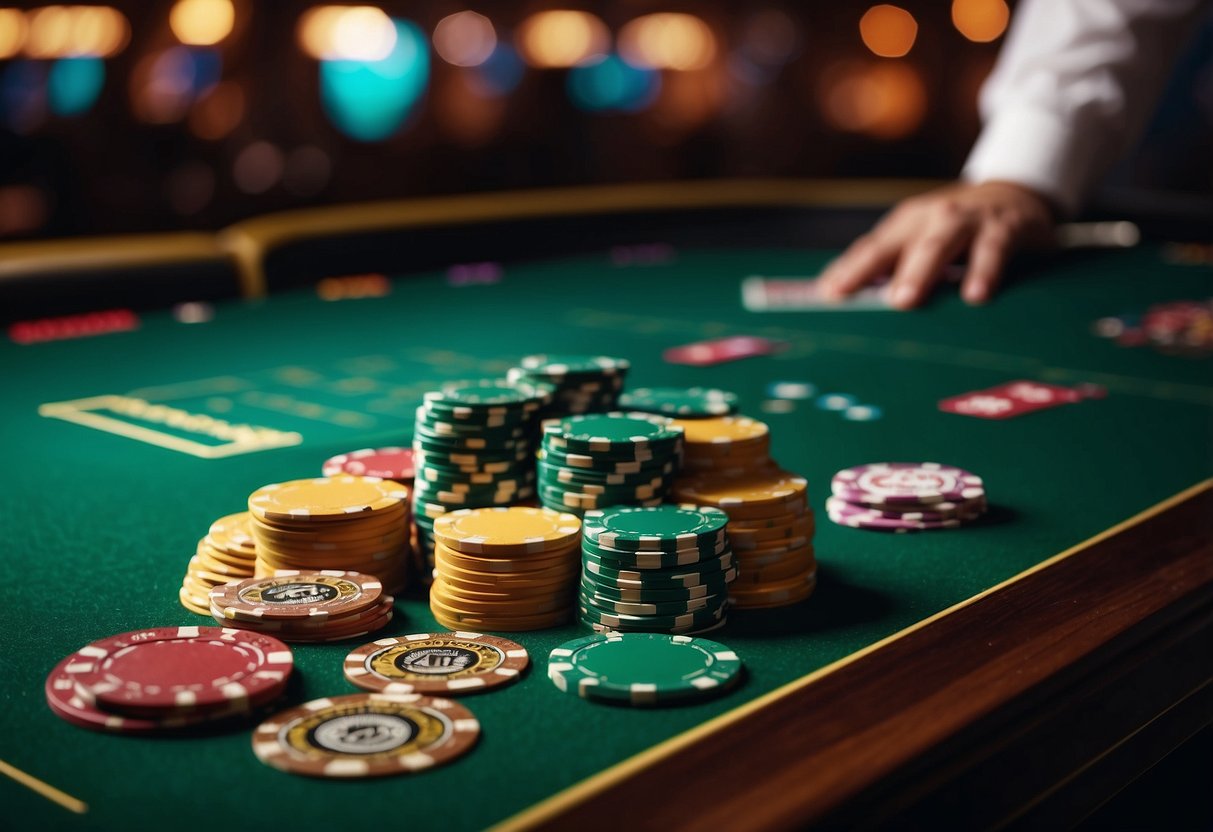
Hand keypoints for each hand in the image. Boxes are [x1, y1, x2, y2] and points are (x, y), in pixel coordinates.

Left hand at [817, 181, 1055, 308]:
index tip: (827, 295)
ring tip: (906, 300)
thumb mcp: (923, 240)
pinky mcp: (1003, 228)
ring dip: (920, 271)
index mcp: (905, 225)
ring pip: (938, 245)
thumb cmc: (956, 229)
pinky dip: (984, 271)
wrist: (1015, 194)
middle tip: (849, 298)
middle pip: (895, 246)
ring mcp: (966, 221)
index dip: (847, 271)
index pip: (869, 250)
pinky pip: (991, 250)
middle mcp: (930, 219)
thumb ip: (891, 266)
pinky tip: (976, 295)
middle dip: (872, 269)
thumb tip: (841, 295)